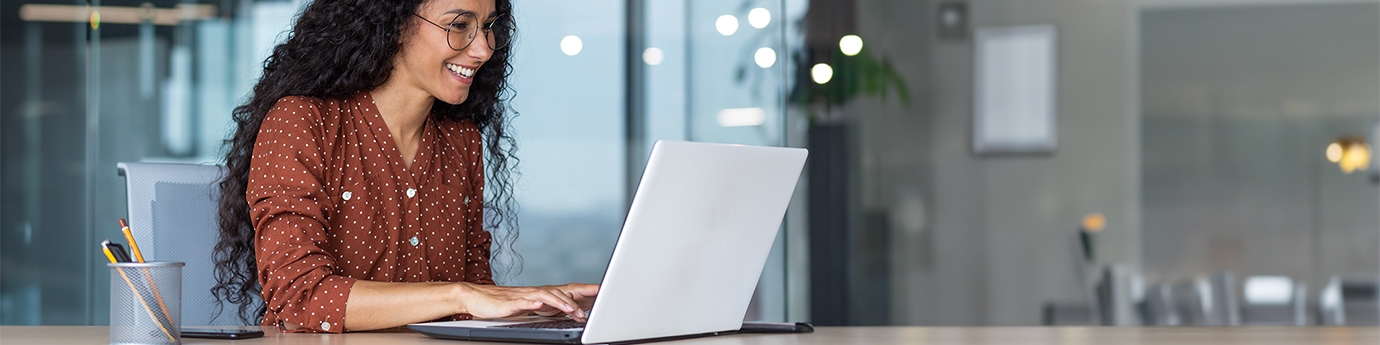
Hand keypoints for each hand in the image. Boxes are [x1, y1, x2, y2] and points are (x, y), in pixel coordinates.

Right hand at [457, 283, 591, 321]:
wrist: (474, 297)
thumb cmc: (498, 304)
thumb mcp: (524, 307)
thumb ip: (539, 308)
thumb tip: (556, 311)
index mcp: (536, 294)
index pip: (560, 294)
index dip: (576, 298)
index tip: (591, 305)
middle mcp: (531, 293)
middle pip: (557, 294)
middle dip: (573, 303)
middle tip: (585, 314)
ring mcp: (520, 297)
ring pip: (543, 296)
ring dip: (559, 303)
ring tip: (571, 310)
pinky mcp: (508, 303)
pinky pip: (522, 302)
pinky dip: (533, 303)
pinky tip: (541, 306)